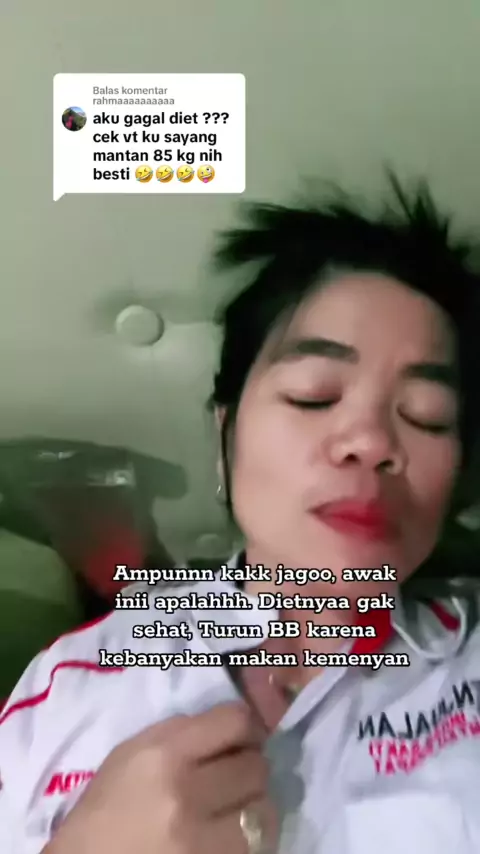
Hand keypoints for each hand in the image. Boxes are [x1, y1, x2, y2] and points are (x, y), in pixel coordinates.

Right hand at [45, 702, 277, 853]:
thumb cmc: (107, 806)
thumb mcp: (132, 752)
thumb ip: (180, 732)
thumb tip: (228, 725)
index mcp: (165, 754)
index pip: (235, 722)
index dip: (246, 726)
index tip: (243, 735)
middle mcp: (187, 792)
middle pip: (255, 765)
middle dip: (249, 766)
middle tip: (237, 773)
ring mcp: (202, 838)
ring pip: (263, 808)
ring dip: (254, 804)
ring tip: (236, 806)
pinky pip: (257, 845)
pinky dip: (251, 836)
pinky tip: (231, 833)